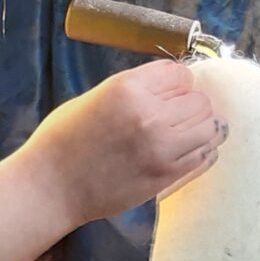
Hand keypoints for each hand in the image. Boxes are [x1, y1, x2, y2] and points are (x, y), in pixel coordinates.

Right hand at [22, 60, 225, 227]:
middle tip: (172, 117)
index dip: (176, 83)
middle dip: (189, 106)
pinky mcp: (165, 176)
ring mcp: (161, 148)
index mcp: (128, 88)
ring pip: (209, 127)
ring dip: (198, 129)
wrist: (51, 186)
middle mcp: (149, 115)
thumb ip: (136, 91)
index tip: (168, 94)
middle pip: (199, 100)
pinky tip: (184, 152)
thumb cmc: (63, 140)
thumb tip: (170, 90)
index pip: (180, 73)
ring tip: (181, 135)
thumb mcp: (97, 96)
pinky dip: (199, 151)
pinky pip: (204, 156)